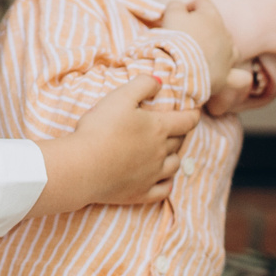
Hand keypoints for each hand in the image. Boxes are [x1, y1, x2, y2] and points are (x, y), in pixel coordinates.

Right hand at [27, 73, 197, 216]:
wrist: (81, 167)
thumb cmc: (99, 129)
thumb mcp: (119, 97)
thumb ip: (142, 85)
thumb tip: (159, 81)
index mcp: (159, 128)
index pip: (187, 120)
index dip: (193, 114)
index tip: (193, 111)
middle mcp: (161, 152)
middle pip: (179, 142)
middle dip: (179, 133)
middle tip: (174, 129)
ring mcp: (152, 175)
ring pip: (174, 166)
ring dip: (173, 157)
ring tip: (167, 152)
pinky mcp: (140, 193)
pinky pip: (163, 191)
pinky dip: (167, 184)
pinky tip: (163, 180)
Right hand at [159, 0, 234, 96]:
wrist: (180, 69)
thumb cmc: (175, 39)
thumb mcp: (171, 14)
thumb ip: (176, 6)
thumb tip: (179, 7)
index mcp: (210, 16)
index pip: (203, 3)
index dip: (190, 7)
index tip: (179, 15)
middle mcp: (224, 33)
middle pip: (216, 25)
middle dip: (203, 29)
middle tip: (184, 38)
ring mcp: (229, 54)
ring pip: (229, 47)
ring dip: (218, 48)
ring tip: (202, 56)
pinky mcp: (228, 75)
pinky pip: (241, 77)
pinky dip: (237, 76)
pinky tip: (230, 76)